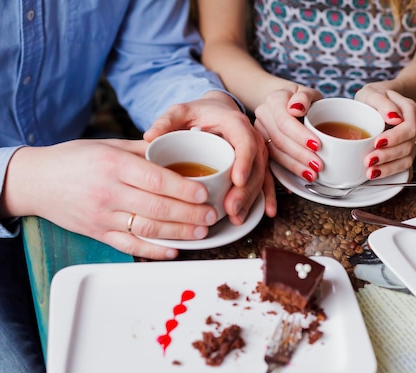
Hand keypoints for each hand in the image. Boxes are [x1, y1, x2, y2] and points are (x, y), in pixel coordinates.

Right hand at [0, 139, 220, 259]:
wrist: (36, 181)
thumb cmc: (75, 159)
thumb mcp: (108, 145)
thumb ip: (143, 150)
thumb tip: (178, 149)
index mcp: (113, 164)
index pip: (155, 179)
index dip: (183, 189)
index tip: (204, 194)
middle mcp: (107, 191)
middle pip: (156, 207)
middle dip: (189, 214)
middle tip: (211, 216)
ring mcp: (101, 216)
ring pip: (147, 228)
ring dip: (178, 233)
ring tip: (200, 232)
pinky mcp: (97, 233)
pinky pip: (129, 245)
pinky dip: (153, 250)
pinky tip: (174, 250)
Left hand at [145, 91, 276, 221]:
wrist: (217, 111)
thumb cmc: (198, 112)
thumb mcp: (180, 111)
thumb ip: (166, 121)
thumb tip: (149, 136)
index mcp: (235, 123)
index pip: (245, 143)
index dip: (244, 162)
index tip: (237, 179)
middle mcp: (252, 138)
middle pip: (256, 166)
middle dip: (245, 190)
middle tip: (231, 208)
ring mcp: (257, 153)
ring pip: (261, 177)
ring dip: (250, 199)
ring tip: (236, 217)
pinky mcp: (257, 164)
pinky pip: (266, 181)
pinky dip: (267, 197)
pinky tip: (266, 213)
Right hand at [253, 85, 323, 182]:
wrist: (287, 104)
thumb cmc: (303, 101)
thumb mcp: (309, 93)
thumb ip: (305, 97)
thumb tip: (296, 108)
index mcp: (273, 101)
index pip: (284, 121)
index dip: (300, 135)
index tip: (318, 145)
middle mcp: (263, 117)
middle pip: (279, 140)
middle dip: (300, 155)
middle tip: (318, 166)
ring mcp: (259, 133)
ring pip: (274, 153)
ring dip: (294, 166)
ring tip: (312, 175)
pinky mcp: (260, 147)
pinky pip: (271, 162)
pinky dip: (286, 172)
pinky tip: (298, 180)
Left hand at [354, 86, 415, 179]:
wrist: (379, 102)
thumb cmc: (374, 97)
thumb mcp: (372, 93)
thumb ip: (382, 103)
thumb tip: (394, 117)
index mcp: (409, 110)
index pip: (408, 127)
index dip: (395, 137)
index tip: (377, 142)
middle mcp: (413, 127)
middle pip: (408, 146)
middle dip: (388, 156)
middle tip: (368, 161)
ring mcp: (410, 142)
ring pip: (406, 159)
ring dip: (389, 168)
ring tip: (370, 173)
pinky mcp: (403, 153)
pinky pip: (402, 166)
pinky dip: (390, 173)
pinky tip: (377, 176)